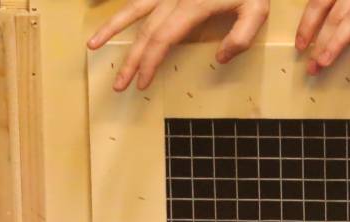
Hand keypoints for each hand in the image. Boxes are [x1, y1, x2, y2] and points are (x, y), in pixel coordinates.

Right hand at [87, 0, 269, 90]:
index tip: (141, 84)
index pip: (162, 40)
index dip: (149, 63)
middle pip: (144, 32)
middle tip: (119, 85)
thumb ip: (241, 37)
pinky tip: (112, 23)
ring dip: (111, 28)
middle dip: (130, 60)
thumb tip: (220, 59)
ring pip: (133, 8)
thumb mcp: (257, 9)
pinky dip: (123, 10)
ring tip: (92, 45)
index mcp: (193, 6)